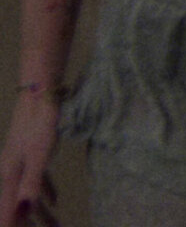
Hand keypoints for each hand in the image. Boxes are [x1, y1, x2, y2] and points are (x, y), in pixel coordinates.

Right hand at [0, 94, 59, 226]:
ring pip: (28, 194)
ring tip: (56, 225)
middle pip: (18, 206)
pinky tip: (55, 200)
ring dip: (40, 213)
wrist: (40, 94)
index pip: (8, 210)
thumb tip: (24, 209)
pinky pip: (37, 180)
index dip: (12, 225)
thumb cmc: (40, 124)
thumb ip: (32, 183)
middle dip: (29, 223)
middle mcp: (11, 171)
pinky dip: (45, 192)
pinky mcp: (31, 153)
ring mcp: (21, 162)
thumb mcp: (39, 155)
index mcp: (10, 175)